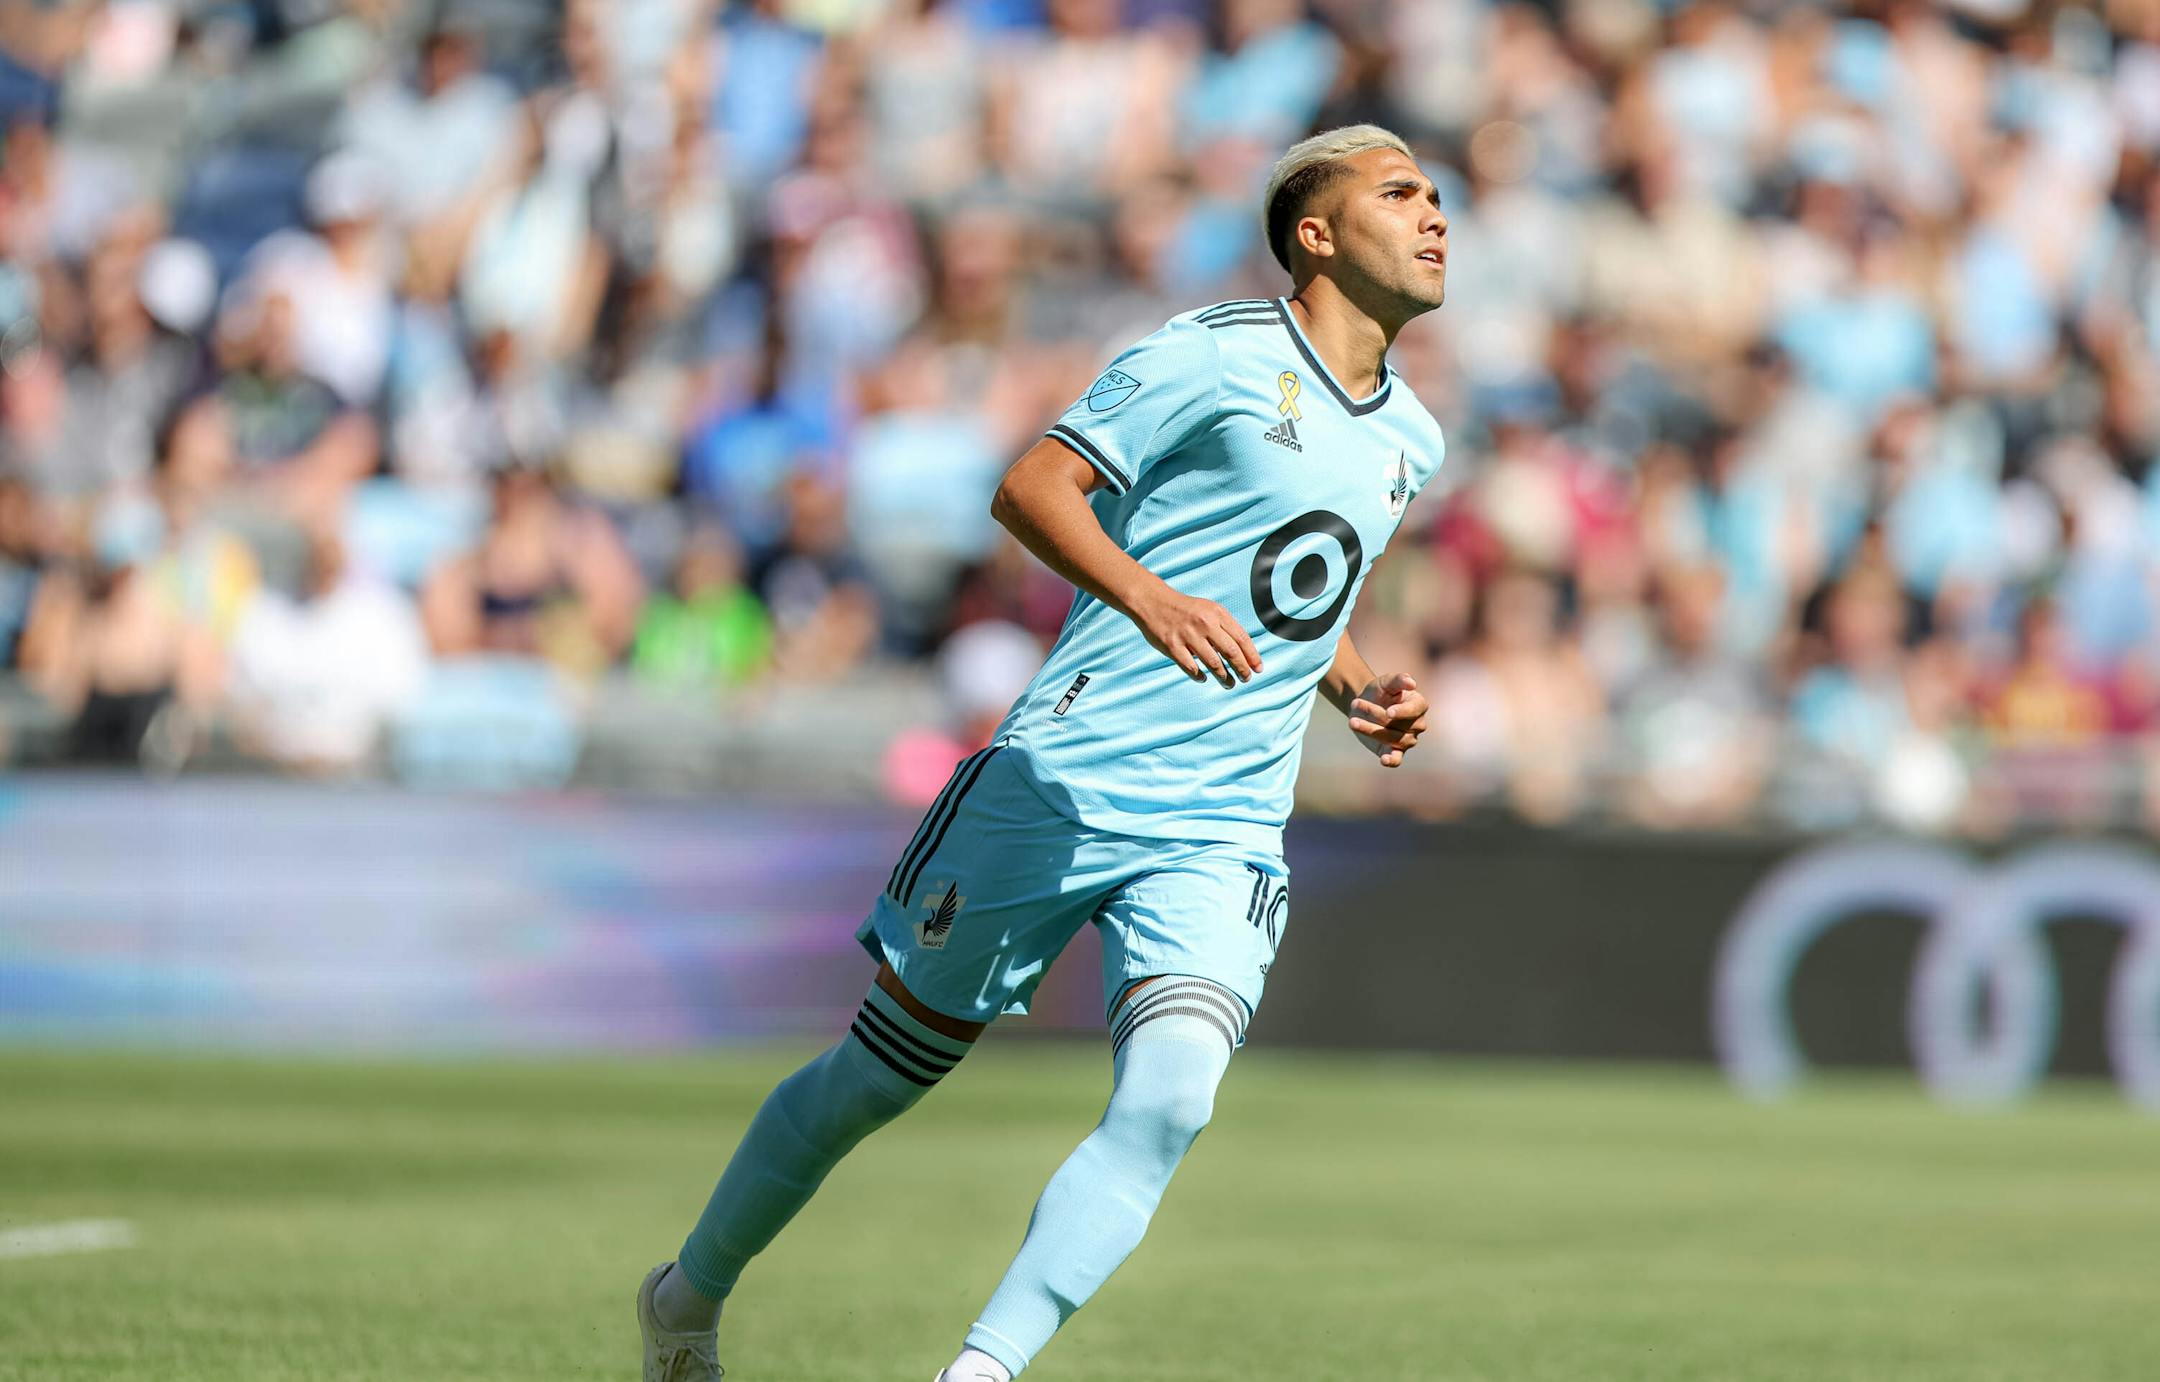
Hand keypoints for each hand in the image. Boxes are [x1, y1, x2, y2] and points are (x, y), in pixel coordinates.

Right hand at [1128, 584, 1262, 686]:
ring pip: (1213, 663)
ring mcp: (1188, 636)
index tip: (1258, 669)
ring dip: (1225, 677)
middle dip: (1242, 669)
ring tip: (1230, 684)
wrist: (1153, 601)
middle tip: (1246, 679)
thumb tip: (1244, 652)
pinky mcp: (1172, 646)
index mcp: (1217, 613)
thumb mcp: (1209, 610)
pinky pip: (1191, 668)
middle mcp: (1204, 623)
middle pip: (1231, 652)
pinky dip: (1200, 676)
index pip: (1241, 638)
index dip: (1252, 656)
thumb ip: (1225, 627)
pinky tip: (1204, 678)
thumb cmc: (1185, 609)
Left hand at [1349, 672, 1427, 767]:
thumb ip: (1398, 679)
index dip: (1401, 712)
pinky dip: (1391, 761)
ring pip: (1392, 739)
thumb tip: (1411, 683)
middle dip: (1376, 715)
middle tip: (1355, 703)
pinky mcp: (1394, 751)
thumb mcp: (1386, 681)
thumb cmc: (1380, 690)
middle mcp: (1417, 725)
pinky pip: (1397, 760)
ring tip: (1352, 721)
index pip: (1414, 710)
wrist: (1365, 703)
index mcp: (1419, 705)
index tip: (1388, 712)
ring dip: (1370, 730)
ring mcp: (1407, 740)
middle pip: (1400, 725)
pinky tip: (1384, 759)